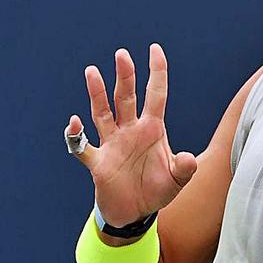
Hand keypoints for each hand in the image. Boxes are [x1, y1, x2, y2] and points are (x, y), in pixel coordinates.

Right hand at [66, 45, 198, 226]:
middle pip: (126, 97)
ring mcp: (112, 144)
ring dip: (97, 93)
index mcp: (152, 129)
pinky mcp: (98, 161)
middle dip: (125, 76)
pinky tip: (74, 122)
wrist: (134, 213)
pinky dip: (76, 136)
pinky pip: (82, 146)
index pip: (155, 94)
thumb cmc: (156, 191)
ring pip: (103, 112)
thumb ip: (184, 168)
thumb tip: (188, 159)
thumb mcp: (176, 181)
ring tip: (92, 71)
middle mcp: (130, 131)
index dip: (156, 72)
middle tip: (122, 54)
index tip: (154, 49)